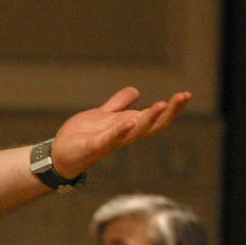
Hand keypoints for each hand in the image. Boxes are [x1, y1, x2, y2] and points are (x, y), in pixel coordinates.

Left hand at [51, 87, 190, 177]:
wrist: (59, 153)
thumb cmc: (83, 137)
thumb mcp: (104, 115)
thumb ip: (119, 105)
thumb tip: (136, 91)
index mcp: (128, 126)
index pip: (156, 118)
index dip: (172, 108)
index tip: (186, 95)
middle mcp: (124, 135)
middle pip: (153, 125)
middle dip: (169, 112)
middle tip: (183, 97)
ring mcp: (110, 142)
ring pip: (135, 132)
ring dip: (149, 119)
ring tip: (162, 104)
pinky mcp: (94, 147)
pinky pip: (109, 140)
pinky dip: (119, 132)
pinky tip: (128, 122)